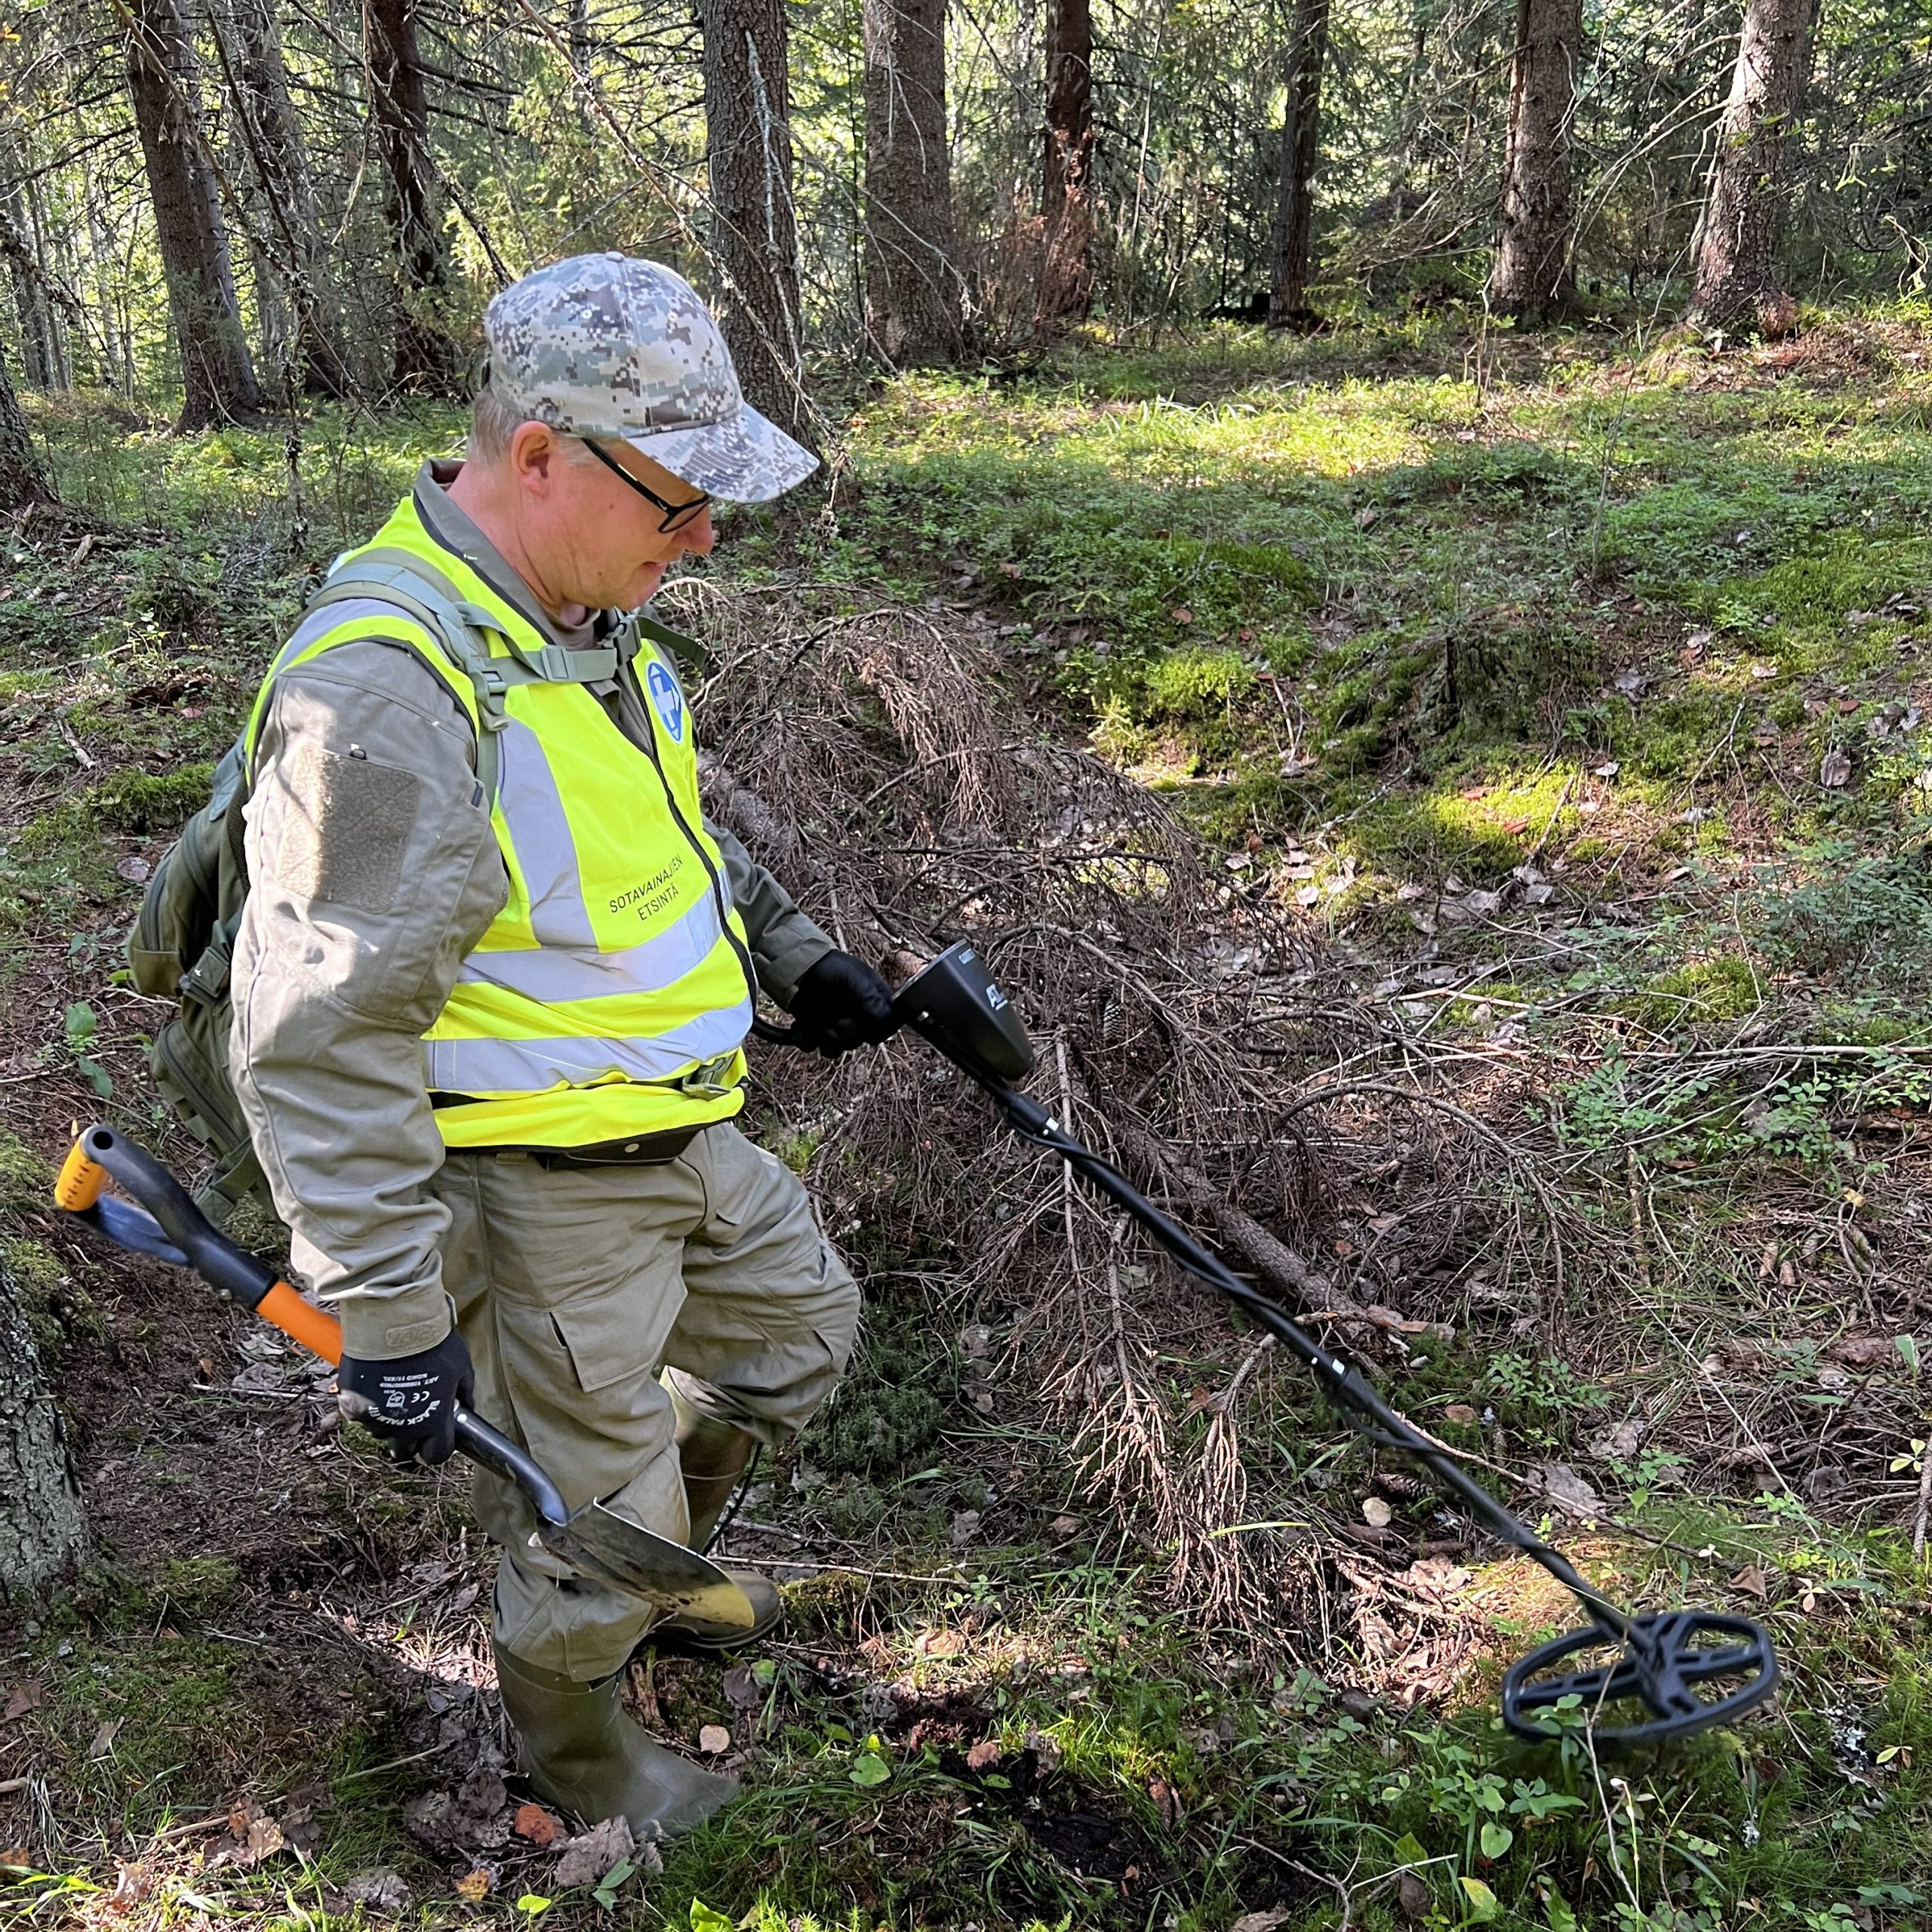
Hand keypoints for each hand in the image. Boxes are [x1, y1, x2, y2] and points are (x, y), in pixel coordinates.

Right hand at [338, 1325, 473, 1465]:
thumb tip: (467, 1407)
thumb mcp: (461, 1368)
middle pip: (404, 1451)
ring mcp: (375, 1419)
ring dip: (389, 1421)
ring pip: (381, 1433)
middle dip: (411, 1440)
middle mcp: (402, 1429)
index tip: (437, 1437)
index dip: (438, 1447)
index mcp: (433, 1423)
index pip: (437, 1455)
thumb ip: (464, 1393)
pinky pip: (361, 1416)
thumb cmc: (433, 1344)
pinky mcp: (352, 1406)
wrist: (394, 1323)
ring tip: (395, 1394)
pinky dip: (368, 1406)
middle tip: (415, 1416)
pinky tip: (376, 1386)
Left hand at [787, 950, 896, 1057]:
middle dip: (845, 1034)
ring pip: (838, 1048)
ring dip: (825, 1039)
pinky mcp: (818, 1032)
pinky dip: (807, 1040)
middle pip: (859, 1041)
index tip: (863, 1026)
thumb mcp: (853, 978)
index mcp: (873, 1003)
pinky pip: (815, 1047)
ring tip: (815, 1023)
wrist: (797, 968)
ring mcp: (837, 1026)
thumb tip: (886, 1022)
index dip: (876, 1031)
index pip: (886, 1027)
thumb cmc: (829, 968)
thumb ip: (871, 1000)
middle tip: (836, 1021)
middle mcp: (857, 1017)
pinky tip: (801, 1025)